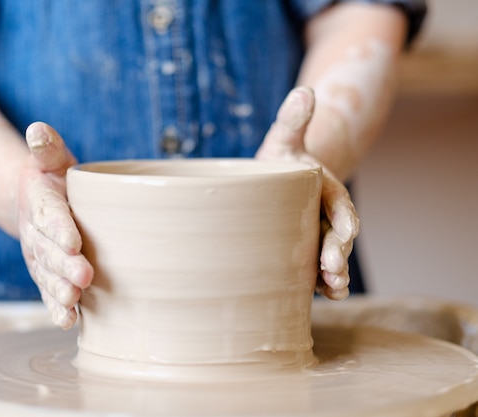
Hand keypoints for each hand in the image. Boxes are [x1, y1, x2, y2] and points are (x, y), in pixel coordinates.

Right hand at [18, 122, 93, 328]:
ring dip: (60, 290)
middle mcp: (37, 234)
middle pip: (50, 252)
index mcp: (42, 204)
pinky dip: (56, 307)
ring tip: (73, 300)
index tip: (73, 242)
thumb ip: (47, 147)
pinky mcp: (46, 275)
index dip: (60, 229)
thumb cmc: (55, 178)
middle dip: (65, 266)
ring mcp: (40, 257)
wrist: (36, 203)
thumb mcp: (52, 159)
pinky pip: (48, 293)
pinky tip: (68, 320)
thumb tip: (37, 129)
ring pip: (48, 276)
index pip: (50, 216)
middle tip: (83, 277)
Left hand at [256, 87, 358, 299]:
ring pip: (330, 258)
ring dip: (333, 275)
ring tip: (331, 291)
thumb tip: (303, 91)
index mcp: (326, 190)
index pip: (341, 209)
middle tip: (331, 274)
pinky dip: (318, 282)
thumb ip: (293, 120)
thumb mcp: (283, 139)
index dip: (343, 225)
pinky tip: (318, 295)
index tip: (342, 238)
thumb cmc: (279, 159)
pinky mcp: (303, 249)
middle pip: (337, 239)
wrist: (277, 178)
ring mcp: (316, 235)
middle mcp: (326, 216)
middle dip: (337, 257)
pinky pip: (314, 268)